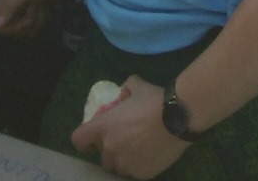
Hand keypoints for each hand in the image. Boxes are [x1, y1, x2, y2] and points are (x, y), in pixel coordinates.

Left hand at [70, 76, 185, 177]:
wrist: (179, 117)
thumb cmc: (154, 100)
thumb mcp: (136, 86)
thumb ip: (125, 89)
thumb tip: (124, 94)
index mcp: (103, 128)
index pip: (78, 140)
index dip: (86, 137)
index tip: (96, 135)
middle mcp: (109, 150)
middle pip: (101, 157)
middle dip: (111, 149)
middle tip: (126, 139)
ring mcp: (125, 165)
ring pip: (118, 167)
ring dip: (124, 159)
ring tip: (140, 149)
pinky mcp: (141, 174)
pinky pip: (135, 172)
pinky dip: (140, 166)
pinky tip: (152, 154)